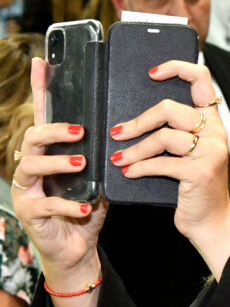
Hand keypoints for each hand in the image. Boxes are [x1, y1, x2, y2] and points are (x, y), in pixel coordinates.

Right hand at [11, 58, 105, 286]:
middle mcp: (32, 163)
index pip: (44, 113)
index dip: (40, 87)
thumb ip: (104, 150)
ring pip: (30, 164)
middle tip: (80, 131)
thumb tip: (127, 124)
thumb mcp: (100, 172)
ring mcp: (26, 187)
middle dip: (54, 129)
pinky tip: (87, 207)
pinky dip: (69, 204)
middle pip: (31, 134)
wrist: (79, 245)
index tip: (41, 60)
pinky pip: (44, 204)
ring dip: (59, 163)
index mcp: (52, 149)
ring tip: (83, 165)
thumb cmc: (90, 203)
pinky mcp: (28, 212)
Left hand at [108, 61, 229, 279]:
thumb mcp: (191, 152)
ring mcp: (211, 151)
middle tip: (119, 132)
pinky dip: (140, 167)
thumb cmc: (194, 185)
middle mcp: (216, 132)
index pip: (201, 79)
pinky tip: (128, 172)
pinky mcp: (201, 172)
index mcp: (213, 121)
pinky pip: (162, 163)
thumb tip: (135, 118)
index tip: (152, 73)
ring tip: (118, 158)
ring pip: (164, 136)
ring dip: (135, 149)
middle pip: (171, 109)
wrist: (210, 222)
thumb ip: (176, 132)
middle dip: (139, 121)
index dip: (177, 68)